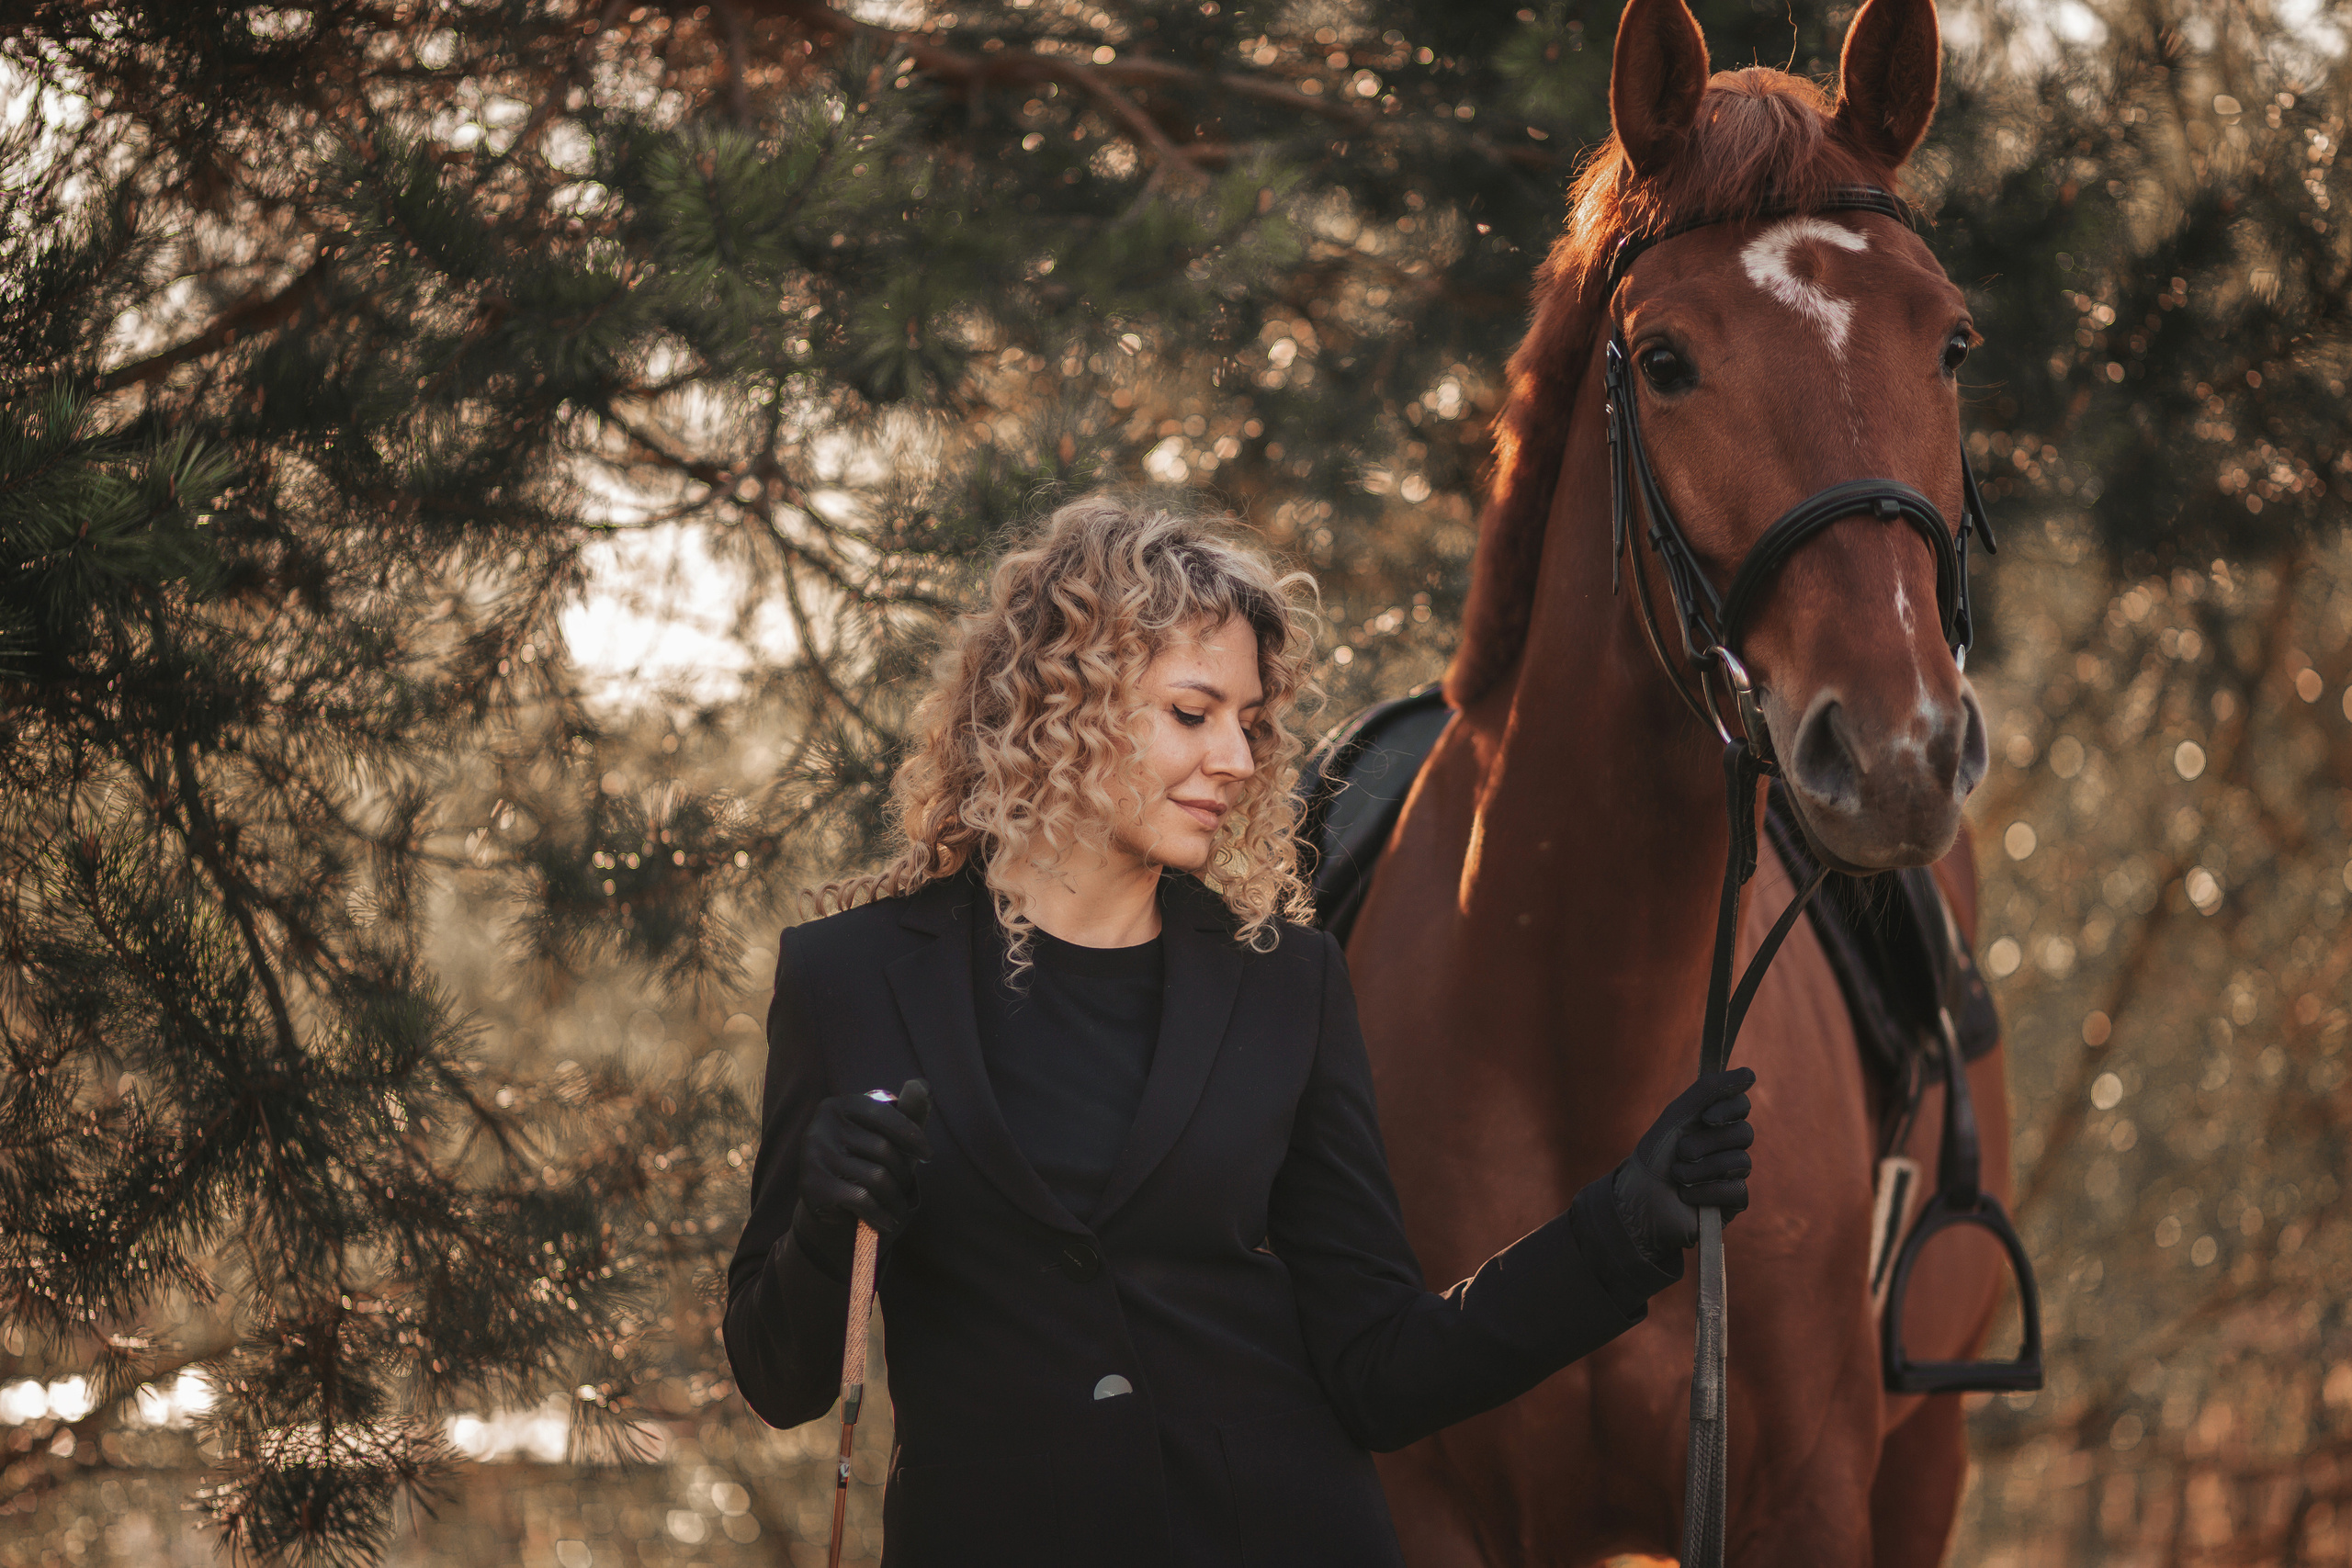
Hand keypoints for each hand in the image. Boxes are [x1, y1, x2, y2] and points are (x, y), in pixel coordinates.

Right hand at [793, 1079, 932, 1266]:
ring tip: (897, 1208)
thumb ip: (908, 1111)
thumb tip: (923, 1084)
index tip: (929, 1156)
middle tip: (904, 1189)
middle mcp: (820, 1126)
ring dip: (895, 1199)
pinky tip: (886, 1222)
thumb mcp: (888, 1137)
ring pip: (877, 1178)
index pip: (885, 1114)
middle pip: (883, 1149)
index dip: (913, 1135)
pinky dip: (880, 1215)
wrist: (830, 1209)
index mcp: (838, 1106)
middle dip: (903, 1174)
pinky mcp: (813, 1186)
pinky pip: (862, 1199)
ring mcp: (813, 1156)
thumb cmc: (866, 1164)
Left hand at [1611, 1068, 1755, 1267]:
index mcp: (1713, 1122)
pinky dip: (1707, 1191)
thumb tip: (1750, 1073)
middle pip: (1744, 1133)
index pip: (1740, 1105)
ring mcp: (1732, 1174)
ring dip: (1702, 1169)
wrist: (1637, 1201)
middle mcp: (1726, 1145)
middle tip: (1682, 1152)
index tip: (1707, 1117)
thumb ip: (1708, 1090)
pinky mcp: (1733, 1201)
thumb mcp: (1677, 1116)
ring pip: (1741, 1162)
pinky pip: (1738, 1190)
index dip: (1729, 1108)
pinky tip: (1687, 1196)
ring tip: (1677, 1176)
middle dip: (1708, 1143)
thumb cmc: (1653, 1157)